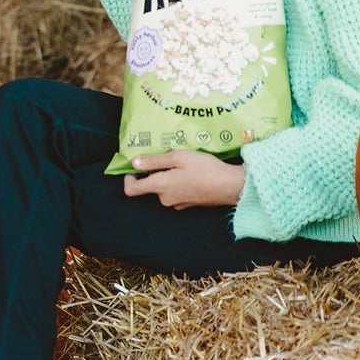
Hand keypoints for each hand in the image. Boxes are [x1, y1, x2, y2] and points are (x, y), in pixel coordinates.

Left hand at [121, 149, 245, 208]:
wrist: (231, 186)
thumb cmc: (204, 168)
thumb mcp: (177, 157)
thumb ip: (154, 161)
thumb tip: (134, 163)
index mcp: (159, 187)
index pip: (131, 190)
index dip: (128, 178)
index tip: (134, 167)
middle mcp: (165, 199)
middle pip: (150, 185)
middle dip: (155, 171)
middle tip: (166, 156)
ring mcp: (178, 203)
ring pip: (164, 188)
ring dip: (169, 176)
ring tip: (182, 162)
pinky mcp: (189, 204)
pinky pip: (177, 192)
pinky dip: (179, 182)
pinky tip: (192, 171)